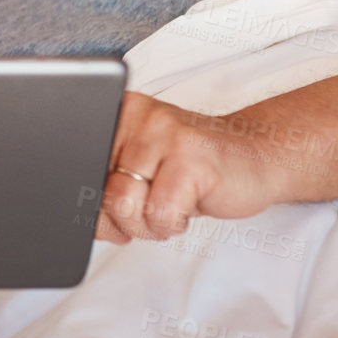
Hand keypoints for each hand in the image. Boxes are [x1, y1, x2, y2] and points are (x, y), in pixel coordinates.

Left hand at [95, 92, 280, 242]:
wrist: (258, 157)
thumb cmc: (195, 169)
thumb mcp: (142, 171)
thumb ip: (108, 185)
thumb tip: (84, 220)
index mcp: (119, 113)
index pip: (80, 168)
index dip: (94, 202)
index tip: (117, 207)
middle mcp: (139, 116)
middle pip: (101, 190)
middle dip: (124, 217)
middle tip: (154, 206)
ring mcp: (167, 133)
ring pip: (125, 204)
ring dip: (149, 223)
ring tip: (171, 205)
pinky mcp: (192, 158)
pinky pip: (160, 214)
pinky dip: (173, 224)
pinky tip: (190, 204)